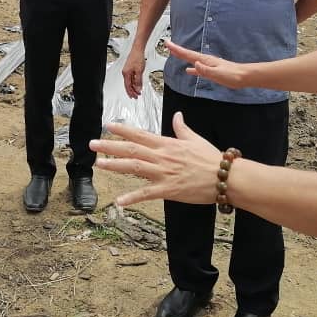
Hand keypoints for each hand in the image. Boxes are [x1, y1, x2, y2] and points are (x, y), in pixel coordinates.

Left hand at [90, 113, 221, 206]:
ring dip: (115, 166)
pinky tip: (119, 201)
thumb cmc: (211, 158)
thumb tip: (177, 115)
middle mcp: (162, 156)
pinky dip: (132, 197)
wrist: (224, 177)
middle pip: (131, 150)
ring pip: (134, 168)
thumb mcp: (195, 139)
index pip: (140, 135)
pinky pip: (146, 193)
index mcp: (167, 144)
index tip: (108, 126)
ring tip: (99, 164)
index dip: (123, 130)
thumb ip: (182, 128)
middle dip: (110, 146)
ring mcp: (163, 173)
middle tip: (92, 144)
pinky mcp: (168, 190)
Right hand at [121, 49, 146, 98]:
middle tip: (136, 96)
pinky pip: (131, 78)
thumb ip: (138, 81)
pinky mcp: (130, 68)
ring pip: (130, 81)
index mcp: (126, 74)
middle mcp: (125, 72)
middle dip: (132, 91)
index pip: (128, 86)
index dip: (131, 92)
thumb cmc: (137, 58)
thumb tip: (138, 88)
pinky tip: (138, 84)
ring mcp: (127, 70)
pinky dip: (134, 82)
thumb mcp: (139, 71)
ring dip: (134, 87)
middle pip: (128, 85)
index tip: (134, 97)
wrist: (137, 50)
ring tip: (138, 91)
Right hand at [165, 40, 248, 88]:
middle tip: (168, 45)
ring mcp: (208, 65)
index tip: (168, 44)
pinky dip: (191, 68)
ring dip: (183, 57)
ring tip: (175, 54)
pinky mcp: (211, 70)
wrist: (244, 76)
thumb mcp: (217, 74)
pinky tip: (189, 70)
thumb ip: (205, 70)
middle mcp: (205, 61)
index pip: (187, 54)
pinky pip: (197, 68)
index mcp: (205, 60)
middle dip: (177, 50)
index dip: (176, 49)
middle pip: (188, 54)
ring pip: (191, 59)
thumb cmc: (233, 75)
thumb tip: (194, 65)